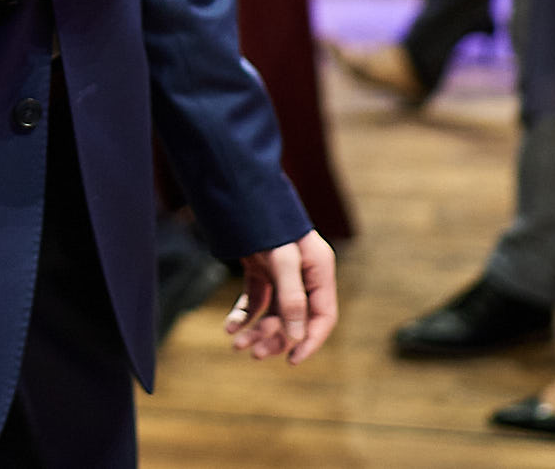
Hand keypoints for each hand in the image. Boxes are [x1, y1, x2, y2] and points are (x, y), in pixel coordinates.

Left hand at [226, 230, 337, 363]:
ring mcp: (283, 273)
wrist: (239, 193)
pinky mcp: (262, 269)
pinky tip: (231, 326)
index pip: (323, 316)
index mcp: (319, 271)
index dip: (310, 341)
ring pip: (274, 313)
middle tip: (252, 352)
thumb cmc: (265, 223)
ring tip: (236, 343)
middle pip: (296, 318)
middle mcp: (304, 274)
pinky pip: (256, 300)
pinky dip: (244, 314)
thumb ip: (292, 298)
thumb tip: (297, 338)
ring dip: (257, 330)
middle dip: (274, 337)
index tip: (292, 361)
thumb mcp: (282, 261)